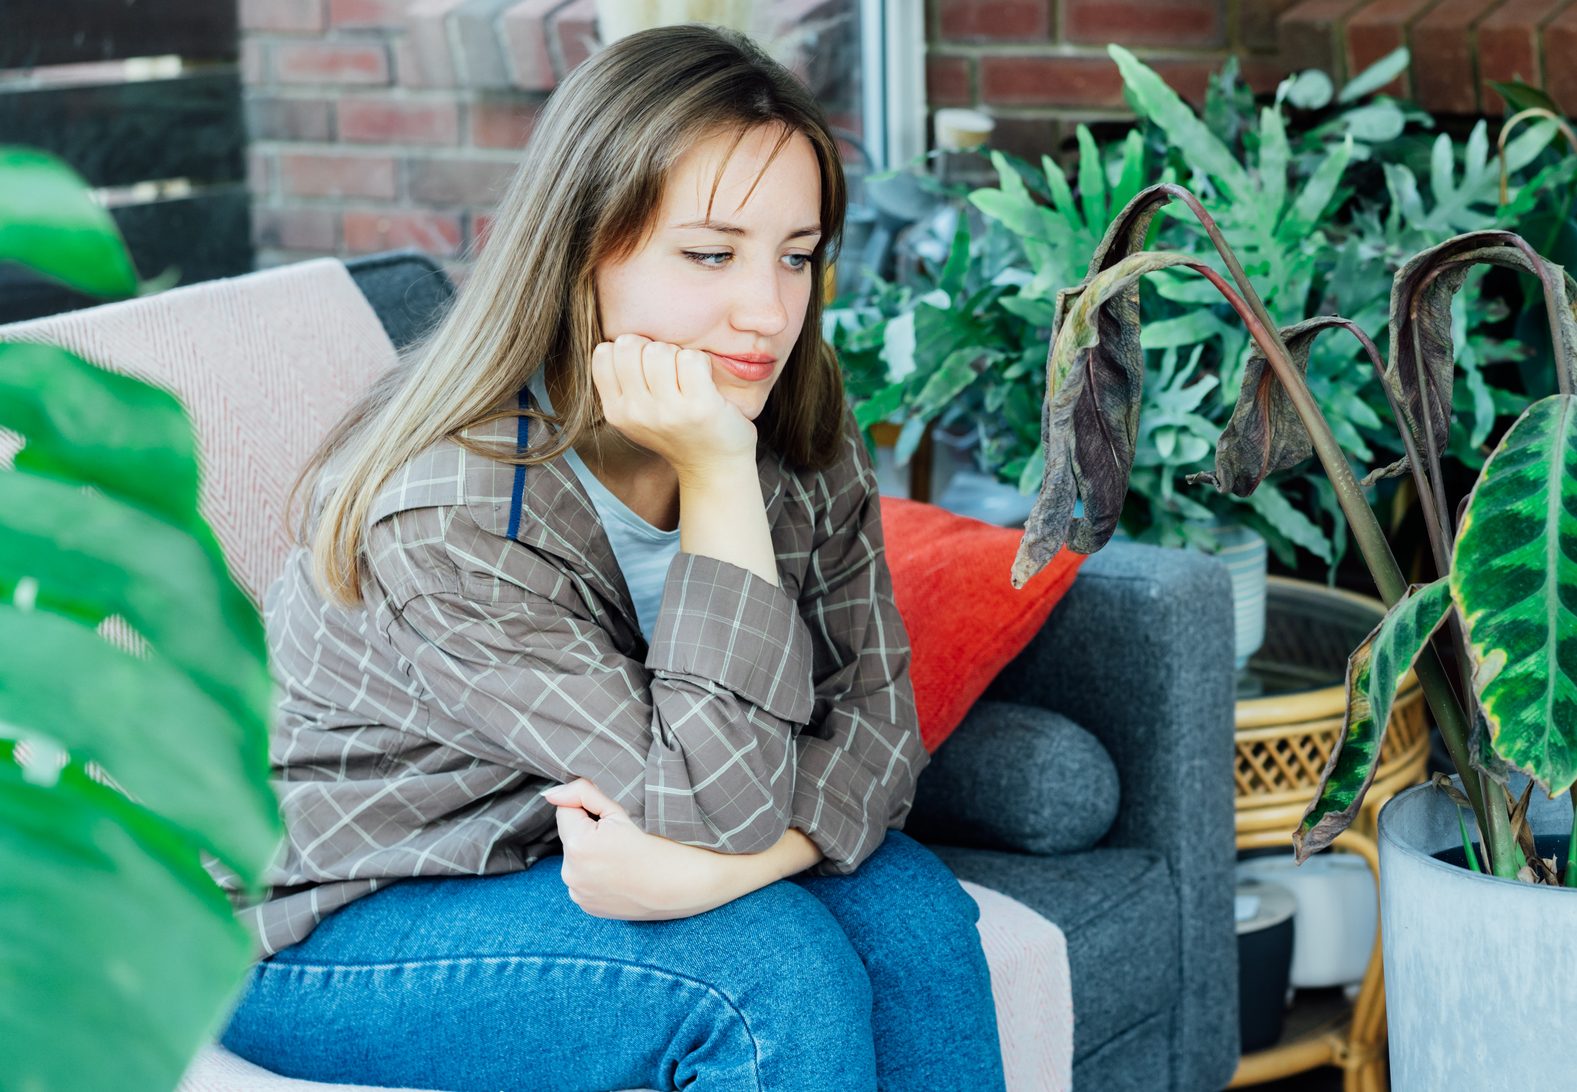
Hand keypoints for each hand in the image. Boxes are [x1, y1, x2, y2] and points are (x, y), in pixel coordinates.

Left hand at [540, 777, 728, 920]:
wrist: (682, 884)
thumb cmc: (656, 843)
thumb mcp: (620, 811)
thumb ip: (582, 794)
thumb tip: (551, 794)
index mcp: (578, 845)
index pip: (565, 810)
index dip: (589, 809)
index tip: (613, 819)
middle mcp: (571, 873)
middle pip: (570, 836)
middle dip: (588, 832)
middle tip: (621, 838)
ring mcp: (578, 894)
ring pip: (575, 858)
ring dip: (590, 853)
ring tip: (623, 858)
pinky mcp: (587, 907)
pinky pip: (582, 880)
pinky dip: (595, 875)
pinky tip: (621, 875)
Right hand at [590, 333, 757, 478]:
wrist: (714, 468)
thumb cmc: (678, 433)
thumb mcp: (637, 415)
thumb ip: (623, 383)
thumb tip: (620, 340)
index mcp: (616, 412)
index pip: (602, 353)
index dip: (627, 349)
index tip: (645, 366)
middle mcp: (636, 413)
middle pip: (630, 345)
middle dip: (652, 347)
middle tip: (669, 369)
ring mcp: (667, 411)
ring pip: (660, 350)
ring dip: (678, 354)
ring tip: (687, 376)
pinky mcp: (699, 407)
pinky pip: (691, 359)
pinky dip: (701, 361)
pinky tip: (704, 379)